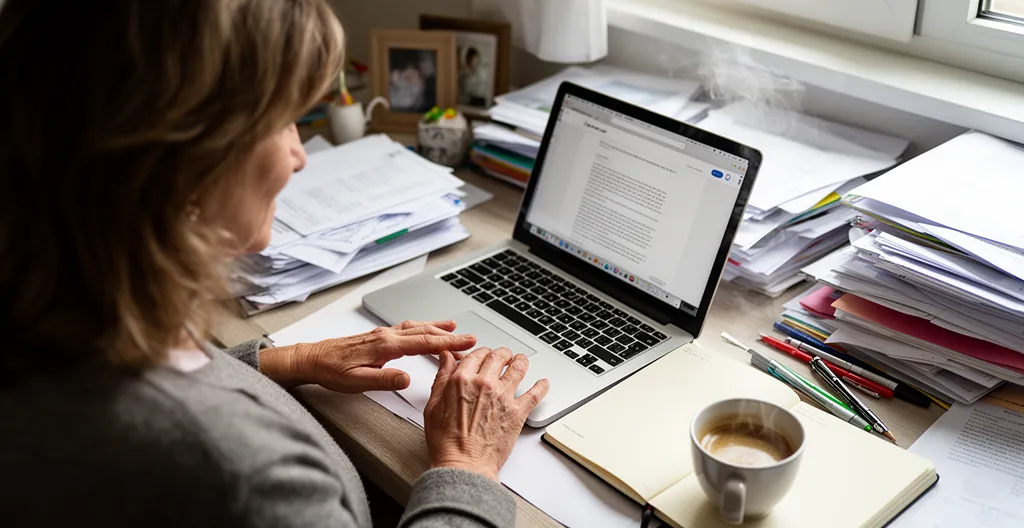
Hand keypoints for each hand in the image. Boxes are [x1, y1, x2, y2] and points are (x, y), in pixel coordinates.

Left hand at [259, 320, 476, 392]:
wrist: (312, 359)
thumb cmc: (332, 371)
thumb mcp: (357, 382)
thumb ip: (384, 379)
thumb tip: (408, 378)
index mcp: (385, 346)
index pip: (423, 343)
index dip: (448, 343)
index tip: (467, 342)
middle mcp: (386, 336)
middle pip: (424, 332)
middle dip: (449, 335)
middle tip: (470, 338)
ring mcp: (382, 334)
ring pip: (416, 327)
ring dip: (436, 328)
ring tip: (454, 329)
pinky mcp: (378, 336)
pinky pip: (407, 328)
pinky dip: (422, 328)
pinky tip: (425, 329)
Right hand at [423, 347, 549, 481]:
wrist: (464, 465)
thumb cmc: (447, 442)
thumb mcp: (433, 406)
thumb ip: (442, 378)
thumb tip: (446, 358)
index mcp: (462, 380)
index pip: (476, 355)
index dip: (481, 352)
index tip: (484, 355)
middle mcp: (484, 384)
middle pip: (498, 357)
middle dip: (502, 354)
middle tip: (504, 355)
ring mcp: (503, 397)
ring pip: (518, 368)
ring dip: (521, 361)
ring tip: (522, 361)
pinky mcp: (518, 412)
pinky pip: (535, 394)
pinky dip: (542, 386)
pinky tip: (544, 383)